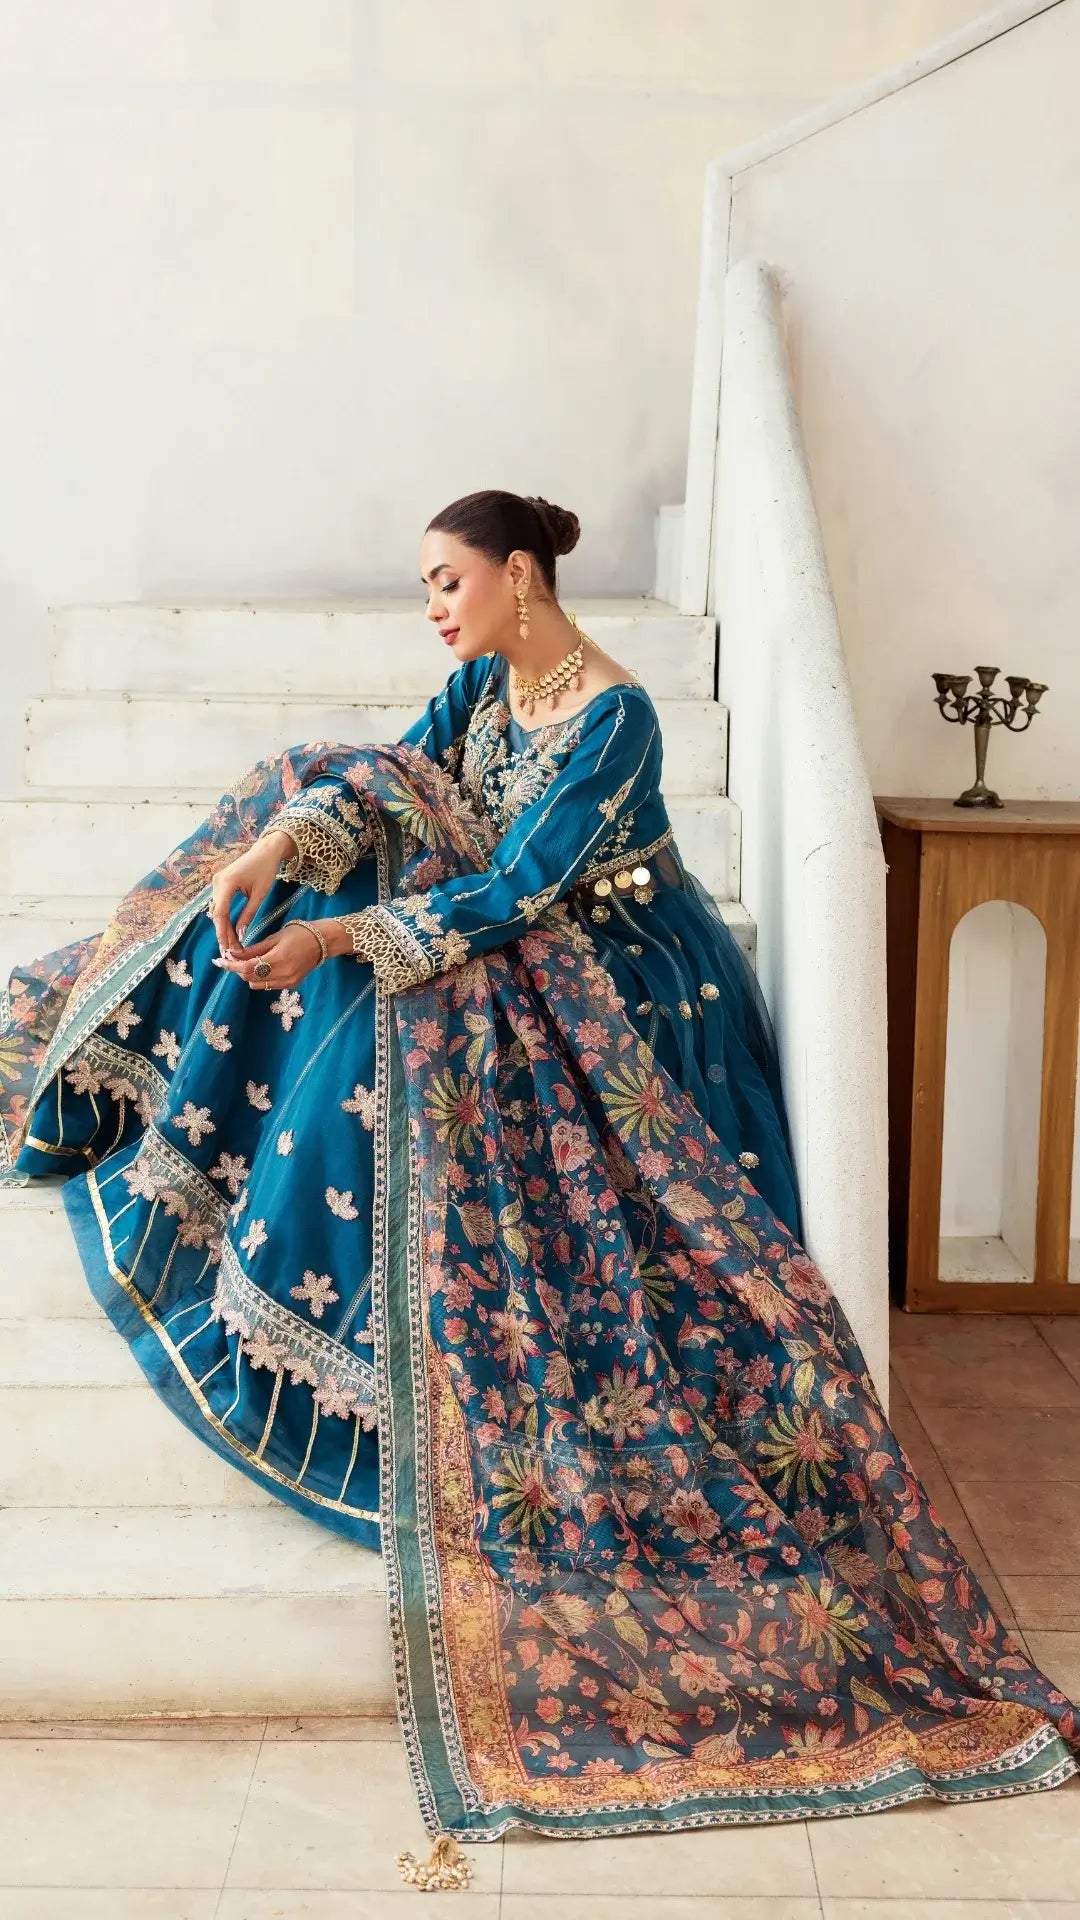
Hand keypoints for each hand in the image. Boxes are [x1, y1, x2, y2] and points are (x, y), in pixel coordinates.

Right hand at [209, 831, 294, 954]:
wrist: (265, 851)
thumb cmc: (265, 870)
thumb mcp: (259, 894)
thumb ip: (248, 914)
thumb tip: (241, 934)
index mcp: (226, 883)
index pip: (221, 913)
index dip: (222, 933)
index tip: (227, 949)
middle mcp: (217, 882)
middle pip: (217, 914)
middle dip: (222, 934)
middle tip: (228, 952)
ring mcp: (216, 882)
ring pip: (217, 910)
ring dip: (223, 928)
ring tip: (229, 946)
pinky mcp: (220, 883)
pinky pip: (219, 904)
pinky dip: (224, 919)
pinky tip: (228, 931)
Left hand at [213, 920, 327, 990]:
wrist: (323, 942)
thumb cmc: (299, 933)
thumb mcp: (273, 938)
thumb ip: (253, 950)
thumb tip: (232, 955)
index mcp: (278, 959)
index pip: (247, 968)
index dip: (231, 965)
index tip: (218, 961)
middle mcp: (283, 974)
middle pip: (249, 978)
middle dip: (237, 969)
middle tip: (232, 958)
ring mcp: (288, 982)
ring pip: (257, 984)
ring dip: (248, 974)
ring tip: (248, 961)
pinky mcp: (291, 985)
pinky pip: (268, 985)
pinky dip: (260, 977)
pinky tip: (262, 966)